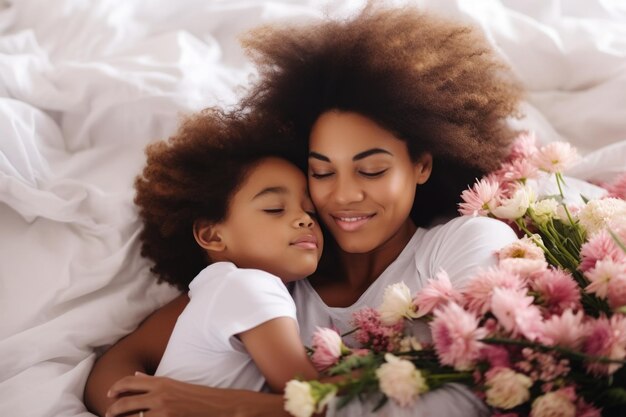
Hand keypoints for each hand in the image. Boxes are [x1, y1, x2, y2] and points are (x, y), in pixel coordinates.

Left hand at [106, 373, 224, 416]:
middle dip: (113, 410)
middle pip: (126, 402)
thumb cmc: (197, 395)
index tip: (109, 395)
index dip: (116, 387)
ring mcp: (163, 409)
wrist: (218, 405)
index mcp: (161, 381)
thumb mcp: (175, 384)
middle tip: (108, 414)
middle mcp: (159, 394)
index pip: (130, 381)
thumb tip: (137, 375)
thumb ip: (154, 381)